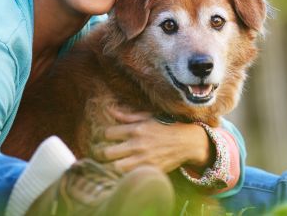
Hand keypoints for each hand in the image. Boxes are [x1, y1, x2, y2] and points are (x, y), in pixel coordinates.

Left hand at [89, 107, 212, 174]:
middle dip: (99, 154)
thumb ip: (127, 116)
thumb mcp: (148, 117)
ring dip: (108, 167)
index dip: (102, 137)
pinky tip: (120, 172)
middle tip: (101, 155)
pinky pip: (127, 177)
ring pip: (114, 168)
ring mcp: (143, 160)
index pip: (107, 133)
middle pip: (106, 153)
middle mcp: (137, 144)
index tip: (104, 139)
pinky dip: (121, 176)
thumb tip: (109, 110)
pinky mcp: (149, 171)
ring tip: (108, 165)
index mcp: (136, 129)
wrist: (187, 142)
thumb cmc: (166, 127)